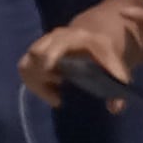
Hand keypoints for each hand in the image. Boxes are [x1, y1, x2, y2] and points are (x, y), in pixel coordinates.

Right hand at [21, 2, 142, 105]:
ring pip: (27, 63)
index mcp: (75, 37)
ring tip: (54, 93)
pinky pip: (24, 67)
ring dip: (36, 82)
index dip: (51, 58)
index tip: (56, 80)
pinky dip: (32, 82)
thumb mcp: (116, 66)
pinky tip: (49, 90)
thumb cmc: (105, 53)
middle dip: (42, 77)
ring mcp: (43, 42)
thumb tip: (115, 108)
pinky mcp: (35, 51)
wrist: (95, 35)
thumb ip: (117, 85)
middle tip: (58, 94)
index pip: (56, 45)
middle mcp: (55, 37)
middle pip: (36, 54)